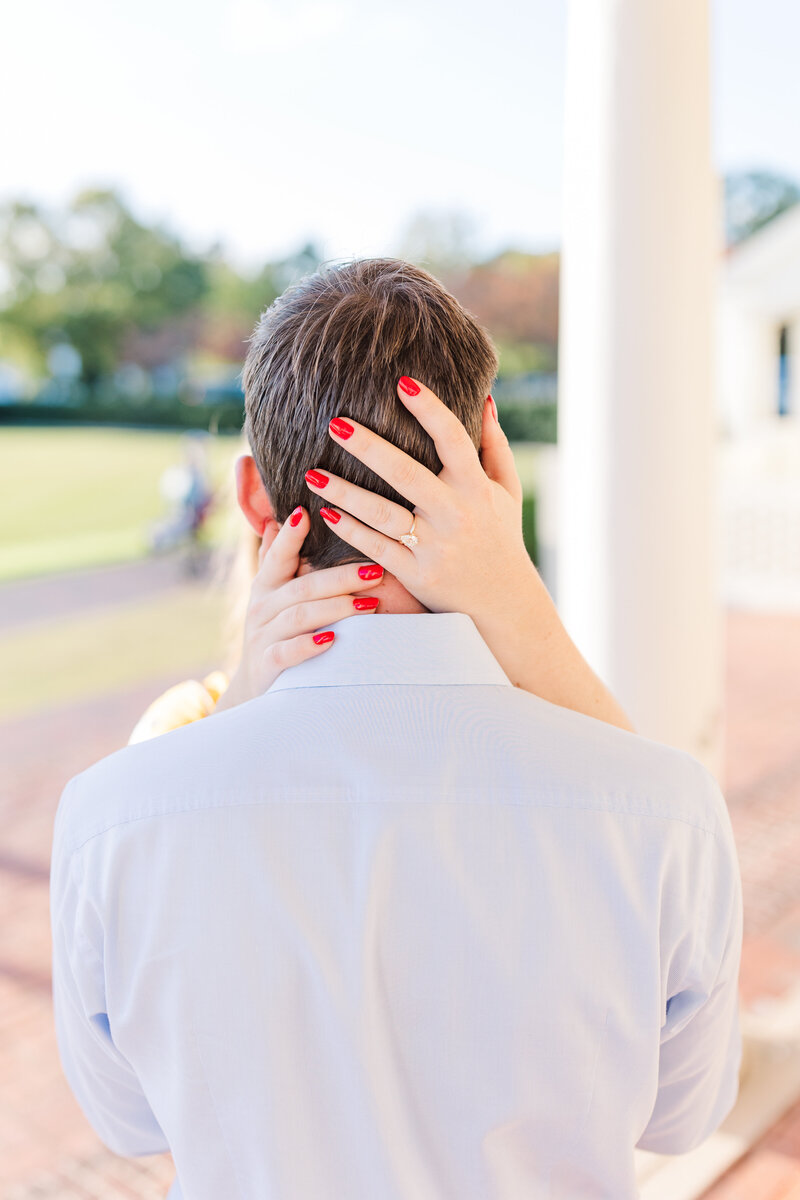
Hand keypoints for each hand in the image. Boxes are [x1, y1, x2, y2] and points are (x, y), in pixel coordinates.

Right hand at [213, 508, 385, 712]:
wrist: (256, 683)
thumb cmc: (275, 630)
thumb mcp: (272, 594)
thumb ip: (275, 559)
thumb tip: (276, 520)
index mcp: (266, 584)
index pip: (278, 556)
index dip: (291, 536)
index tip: (307, 512)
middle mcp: (262, 606)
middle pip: (303, 587)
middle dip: (341, 578)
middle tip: (376, 572)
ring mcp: (263, 635)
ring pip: (300, 616)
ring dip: (336, 608)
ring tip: (369, 605)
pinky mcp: (268, 663)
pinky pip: (288, 651)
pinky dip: (309, 645)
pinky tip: (333, 639)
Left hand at [305, 379, 633, 730]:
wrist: (503, 605)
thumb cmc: (502, 539)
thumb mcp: (507, 492)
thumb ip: (494, 446)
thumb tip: (483, 400)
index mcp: (476, 488)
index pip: (453, 440)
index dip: (430, 410)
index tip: (402, 383)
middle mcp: (455, 514)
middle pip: (407, 473)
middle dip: (369, 447)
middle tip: (335, 423)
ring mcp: (434, 546)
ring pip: (382, 514)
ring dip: (344, 492)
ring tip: (311, 473)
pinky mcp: (416, 574)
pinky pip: (376, 548)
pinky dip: (349, 530)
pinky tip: (324, 511)